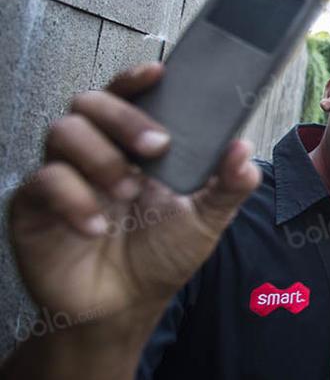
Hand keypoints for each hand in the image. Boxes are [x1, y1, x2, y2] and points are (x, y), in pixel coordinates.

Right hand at [7, 62, 261, 325]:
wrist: (123, 308)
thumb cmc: (160, 256)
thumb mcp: (205, 220)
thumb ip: (227, 186)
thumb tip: (244, 150)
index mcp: (134, 146)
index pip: (128, 95)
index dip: (137, 78)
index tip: (158, 72)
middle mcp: (95, 151)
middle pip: (91, 102)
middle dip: (126, 117)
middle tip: (158, 147)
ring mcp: (62, 175)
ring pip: (63, 131)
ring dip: (101, 156)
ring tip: (127, 190)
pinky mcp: (34, 205)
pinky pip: (43, 181)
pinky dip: (73, 198)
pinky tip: (96, 226)